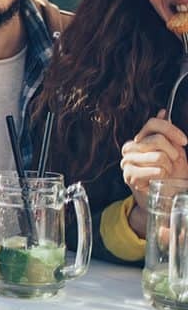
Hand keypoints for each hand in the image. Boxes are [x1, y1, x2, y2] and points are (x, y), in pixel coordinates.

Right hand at [120, 110, 187, 234]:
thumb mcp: (174, 151)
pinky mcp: (129, 175)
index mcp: (140, 139)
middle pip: (157, 139)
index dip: (171, 130)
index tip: (184, 142)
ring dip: (168, 167)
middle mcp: (131, 147)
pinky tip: (158, 180)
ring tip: (165, 173)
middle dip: (173, 153)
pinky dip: (163, 176)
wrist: (164, 198)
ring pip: (158, 156)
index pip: (152, 124)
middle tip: (173, 163)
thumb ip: (166, 132)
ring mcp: (128, 161)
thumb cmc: (170, 175)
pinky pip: (155, 170)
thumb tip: (162, 112)